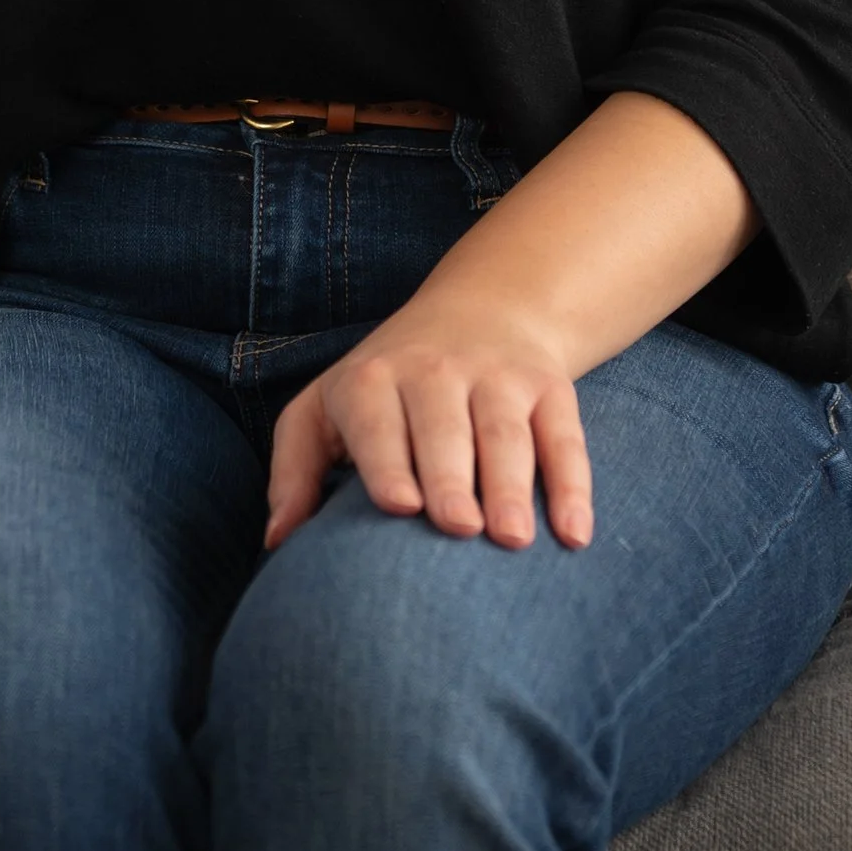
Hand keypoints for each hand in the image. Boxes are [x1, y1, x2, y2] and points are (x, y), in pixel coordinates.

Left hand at [265, 311, 592, 554]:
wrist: (481, 309)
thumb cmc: (385, 387)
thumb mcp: (324, 408)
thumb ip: (294, 471)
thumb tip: (276, 541)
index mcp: (371, 379)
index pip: (377, 421)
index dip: (388, 461)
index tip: (401, 506)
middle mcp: (434, 371)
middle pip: (444, 428)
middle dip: (451, 478)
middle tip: (458, 529)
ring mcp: (497, 376)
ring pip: (505, 432)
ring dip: (512, 485)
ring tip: (513, 539)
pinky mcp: (549, 387)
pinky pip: (564, 436)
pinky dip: (573, 483)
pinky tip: (575, 533)